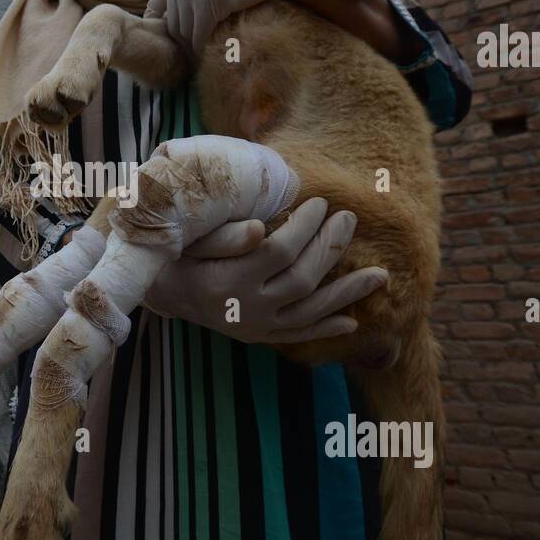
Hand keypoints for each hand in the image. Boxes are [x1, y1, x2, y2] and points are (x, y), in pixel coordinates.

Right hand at [142, 197, 387, 343]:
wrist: (158, 293)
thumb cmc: (176, 255)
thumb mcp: (191, 239)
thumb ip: (224, 236)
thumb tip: (261, 229)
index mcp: (229, 280)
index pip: (280, 251)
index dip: (305, 226)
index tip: (318, 202)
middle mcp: (247, 308)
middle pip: (303, 278)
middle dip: (331, 246)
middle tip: (348, 218)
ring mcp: (256, 327)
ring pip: (311, 311)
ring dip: (347, 293)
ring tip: (380, 276)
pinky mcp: (259, 337)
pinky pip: (299, 336)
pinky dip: (325, 329)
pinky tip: (352, 323)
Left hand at [145, 0, 316, 53]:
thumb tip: (167, 18)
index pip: (154, 10)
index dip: (164, 32)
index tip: (177, 45)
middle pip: (172, 26)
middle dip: (184, 45)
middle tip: (197, 59)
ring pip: (185, 34)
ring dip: (196, 50)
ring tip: (207, 58)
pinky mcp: (210, 0)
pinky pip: (199, 36)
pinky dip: (205, 49)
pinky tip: (215, 53)